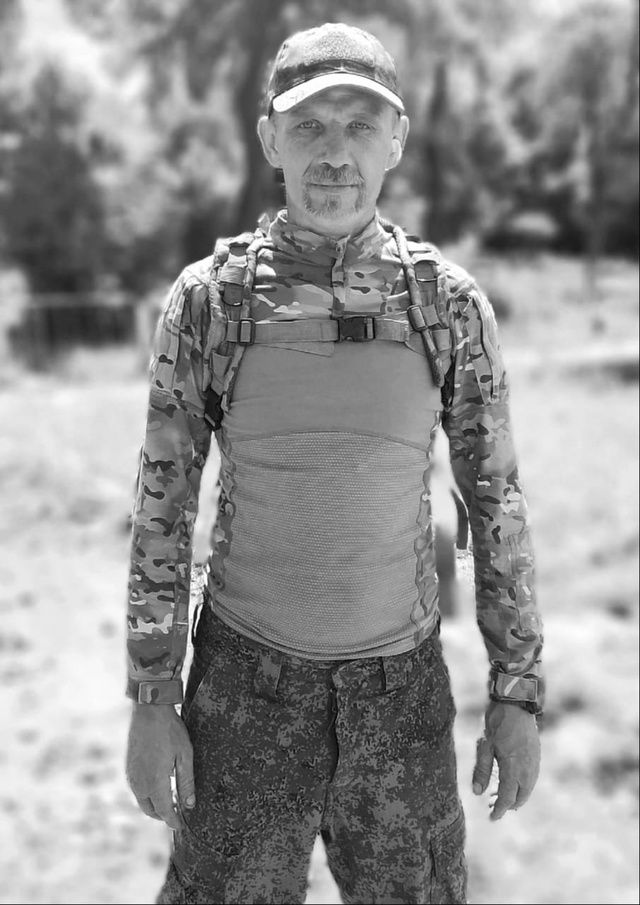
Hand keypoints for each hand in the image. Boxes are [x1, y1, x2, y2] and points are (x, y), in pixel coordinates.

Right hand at [126, 703, 194, 830]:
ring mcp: (131, 775)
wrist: (148, 711)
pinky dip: (147, 795)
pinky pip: (137, 789)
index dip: (173, 821)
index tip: (181, 826)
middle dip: (163, 815)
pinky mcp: (128, 767)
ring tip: (170, 800)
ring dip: (154, 805)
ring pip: (142, 801)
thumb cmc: (170, 731)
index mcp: (155, 783)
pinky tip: (159, 785)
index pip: (164, 811)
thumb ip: (186, 782)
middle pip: (150, 810)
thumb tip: (189, 805)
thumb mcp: (184, 755)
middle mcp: (140, 783)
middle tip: (177, 814)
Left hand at [472, 701, 539, 820]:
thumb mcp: (484, 744)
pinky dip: (522, 785)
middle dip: (508, 805)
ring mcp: (535, 761)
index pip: (507, 798)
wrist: (516, 702)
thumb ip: (481, 770)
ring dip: (516, 796)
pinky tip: (512, 781)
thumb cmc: (497, 722)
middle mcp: (528, 768)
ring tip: (499, 795)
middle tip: (492, 807)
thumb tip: (477, 793)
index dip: (499, 810)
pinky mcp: (536, 754)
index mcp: (513, 767)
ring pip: (528, 788)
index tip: (491, 818)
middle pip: (521, 796)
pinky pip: (532, 777)